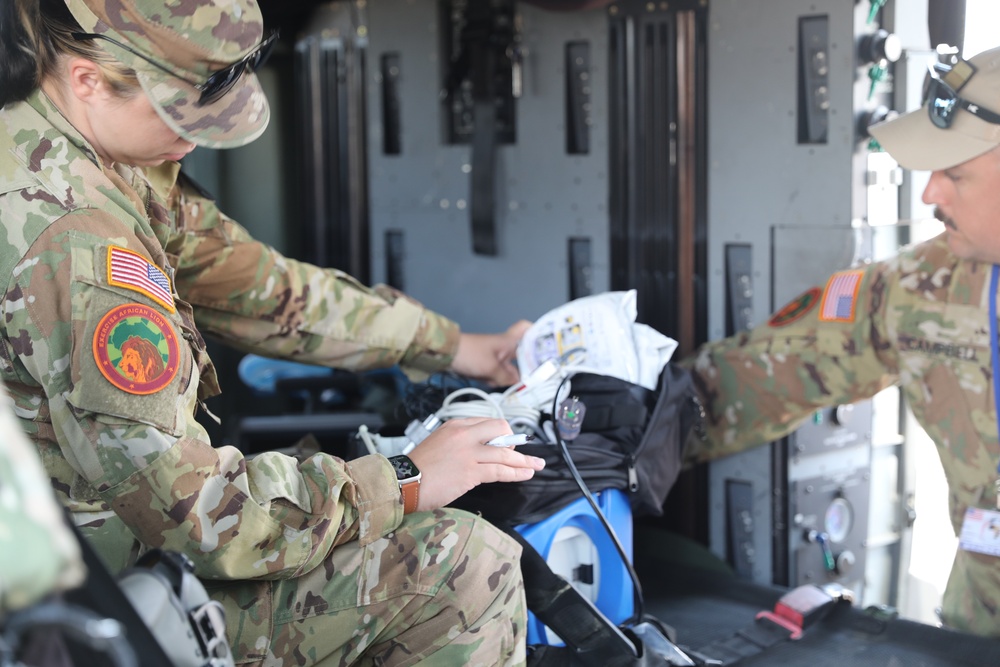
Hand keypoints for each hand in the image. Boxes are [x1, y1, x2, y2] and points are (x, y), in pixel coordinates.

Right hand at [406, 417, 544, 511]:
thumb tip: (484, 450)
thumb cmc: (420, 468)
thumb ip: (461, 442)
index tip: (507, 445)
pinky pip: (501, 470)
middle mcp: (464, 434)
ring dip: (524, 461)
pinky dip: (516, 472)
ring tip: (536, 465)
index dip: (502, 434)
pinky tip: (525, 474)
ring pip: (505, 453)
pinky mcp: (471, 471)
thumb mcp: (440, 443)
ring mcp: (469, 452)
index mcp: (456, 424)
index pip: (489, 423)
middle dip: (515, 443)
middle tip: (523, 456)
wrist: (405, 482)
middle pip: (501, 430)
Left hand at [450, 319, 531, 386]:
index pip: (528, 330)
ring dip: (507, 378)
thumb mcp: (491, 368)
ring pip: (509, 369)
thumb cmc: (470, 354)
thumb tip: (516, 384)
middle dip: (524, 370)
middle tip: (531, 380)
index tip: (547, 347)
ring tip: (505, 383)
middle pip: (522, 358)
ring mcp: (496, 356)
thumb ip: (506, 378)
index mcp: (509, 341)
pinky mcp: (487, 365)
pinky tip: (491, 382)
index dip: (538, 335)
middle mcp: (505, 347)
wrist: (445, 354)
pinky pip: (498, 374)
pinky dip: (496, 380)